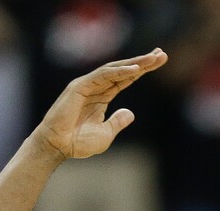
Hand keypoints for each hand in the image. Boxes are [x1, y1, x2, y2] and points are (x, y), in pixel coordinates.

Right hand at [35, 49, 167, 160]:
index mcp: (102, 97)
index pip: (125, 80)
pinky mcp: (80, 86)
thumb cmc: (78, 143)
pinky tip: (135, 69)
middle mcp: (96, 87)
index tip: (158, 62)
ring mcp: (88, 84)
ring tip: (154, 58)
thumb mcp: (105, 134)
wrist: (58, 146)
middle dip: (143, 62)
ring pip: (115, 69)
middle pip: (123, 70)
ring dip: (135, 63)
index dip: (141, 71)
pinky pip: (103, 75)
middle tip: (161, 54)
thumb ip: (117, 122)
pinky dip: (120, 71)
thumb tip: (130, 113)